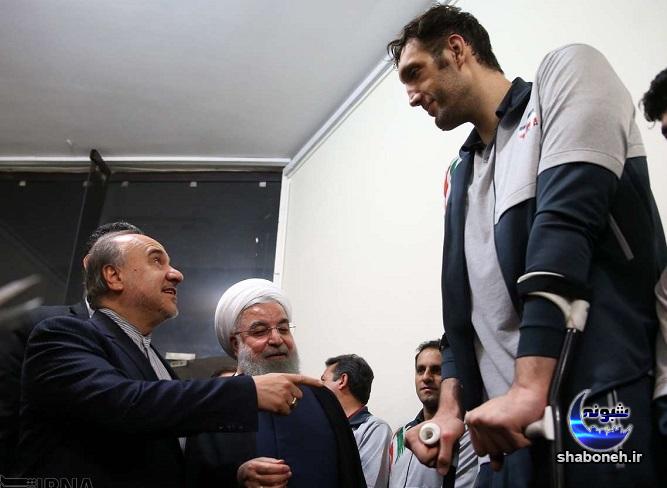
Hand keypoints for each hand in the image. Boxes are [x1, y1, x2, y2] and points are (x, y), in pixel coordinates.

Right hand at [237, 457, 290, 487]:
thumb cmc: (253, 467)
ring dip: (281, 485)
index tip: (287, 468)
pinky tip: (281, 486)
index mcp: (252, 467)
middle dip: (282, 476)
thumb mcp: (259, 460)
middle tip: (289, 473)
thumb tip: (282, 462)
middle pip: (270, 479)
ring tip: (285, 480)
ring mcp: (252, 487)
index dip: (279, 469)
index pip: (268, 468)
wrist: (240, 476)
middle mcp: (251, 478)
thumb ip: (271, 461)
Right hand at [253, 373, 322, 414]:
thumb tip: (291, 391)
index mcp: (285, 377)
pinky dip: (281, 412)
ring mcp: (285, 395)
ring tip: (273, 402)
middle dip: (292, 399)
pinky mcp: (281, 404)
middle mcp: (287, 385)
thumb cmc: (257, 385)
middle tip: (279, 399)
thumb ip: (283, 382)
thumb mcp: (272, 378)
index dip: (313, 382)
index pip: (302, 378)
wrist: (248, 391)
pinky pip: (286, 412)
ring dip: (285, 406)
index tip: (322, 384)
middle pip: (299, 395)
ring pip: (292, 405)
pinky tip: (272, 408)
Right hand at [405, 413, 464, 475]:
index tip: (440, 441)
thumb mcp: (449, 436)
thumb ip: (445, 455)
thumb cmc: (448, 423)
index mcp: (411, 437)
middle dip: (438, 455)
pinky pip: (432, 461)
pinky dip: (439, 456)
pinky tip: (441, 446)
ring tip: (442, 443)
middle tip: (442, 442)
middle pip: (426, 461)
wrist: (450, 419)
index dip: (437, 452)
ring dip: (439, 455)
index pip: (424, 457)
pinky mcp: (421, 451)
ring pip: (429, 462)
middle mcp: (410, 443)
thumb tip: (442, 472)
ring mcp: (415, 448)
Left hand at [464, 356, 554, 470]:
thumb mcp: (494, 425)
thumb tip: (494, 468)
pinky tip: (522, 426)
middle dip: (506, 443)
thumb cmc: (510, 409)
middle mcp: (477, 422)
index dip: (493, 445)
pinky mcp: (505, 425)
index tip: (500, 432)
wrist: (526, 392)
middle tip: (509, 427)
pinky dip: (525, 439)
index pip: (480, 451)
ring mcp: (490, 423)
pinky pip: (518, 445)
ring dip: (516, 441)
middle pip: (493, 452)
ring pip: (506, 450)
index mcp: (471, 420)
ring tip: (515, 425)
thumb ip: (492, 446)